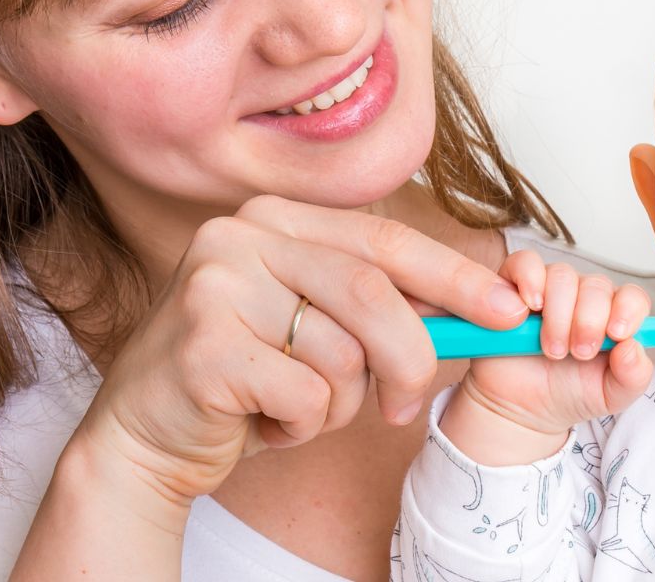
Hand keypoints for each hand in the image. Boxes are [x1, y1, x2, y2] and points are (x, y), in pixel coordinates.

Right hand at [68, 195, 530, 508]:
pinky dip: (302, 428)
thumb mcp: (316, 326)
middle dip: (410, 358)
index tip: (508, 310)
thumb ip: (379, 306)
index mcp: (274, 218)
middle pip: (373, 293)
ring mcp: (215, 286)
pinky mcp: (203, 347)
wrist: (147, 436)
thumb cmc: (246, 380)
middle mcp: (239, 236)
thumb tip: (483, 307)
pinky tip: (263, 423)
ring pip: (342, 354)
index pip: (386, 238)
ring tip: (296, 408)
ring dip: (339, 404)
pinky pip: (306, 396)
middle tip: (404, 406)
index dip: (455, 276)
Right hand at [445, 250, 652, 459]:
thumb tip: (633, 347)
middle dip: (589, 321)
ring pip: (563, 276)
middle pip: (597, 285)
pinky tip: (531, 308)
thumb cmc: (570, 394)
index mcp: (612, 317)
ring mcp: (550, 289)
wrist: (522, 409)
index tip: (616, 334)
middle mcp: (583, 297)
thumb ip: (633, 376)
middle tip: (579, 353)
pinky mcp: (515, 286)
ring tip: (552, 350)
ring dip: (559, 315)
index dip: (628, 309)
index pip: (631, 296)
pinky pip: (526, 263)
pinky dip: (529, 280)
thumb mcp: (611, 396)